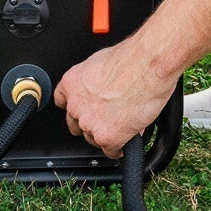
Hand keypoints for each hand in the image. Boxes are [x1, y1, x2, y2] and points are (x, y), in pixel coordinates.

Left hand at [55, 39, 176, 157]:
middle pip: (76, 124)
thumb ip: (96, 80)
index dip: (77, 106)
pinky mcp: (107, 138)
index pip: (62, 101)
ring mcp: (89, 123)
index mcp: (72, 83)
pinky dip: (120, 148)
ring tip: (124, 123)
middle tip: (109, 116)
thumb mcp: (103, 61)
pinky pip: (111, 151)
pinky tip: (129, 138)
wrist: (149, 65)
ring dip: (106, 134)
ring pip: (93, 139)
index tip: (86, 108)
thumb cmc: (133, 58)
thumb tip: (102, 89)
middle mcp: (76, 104)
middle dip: (91, 122)